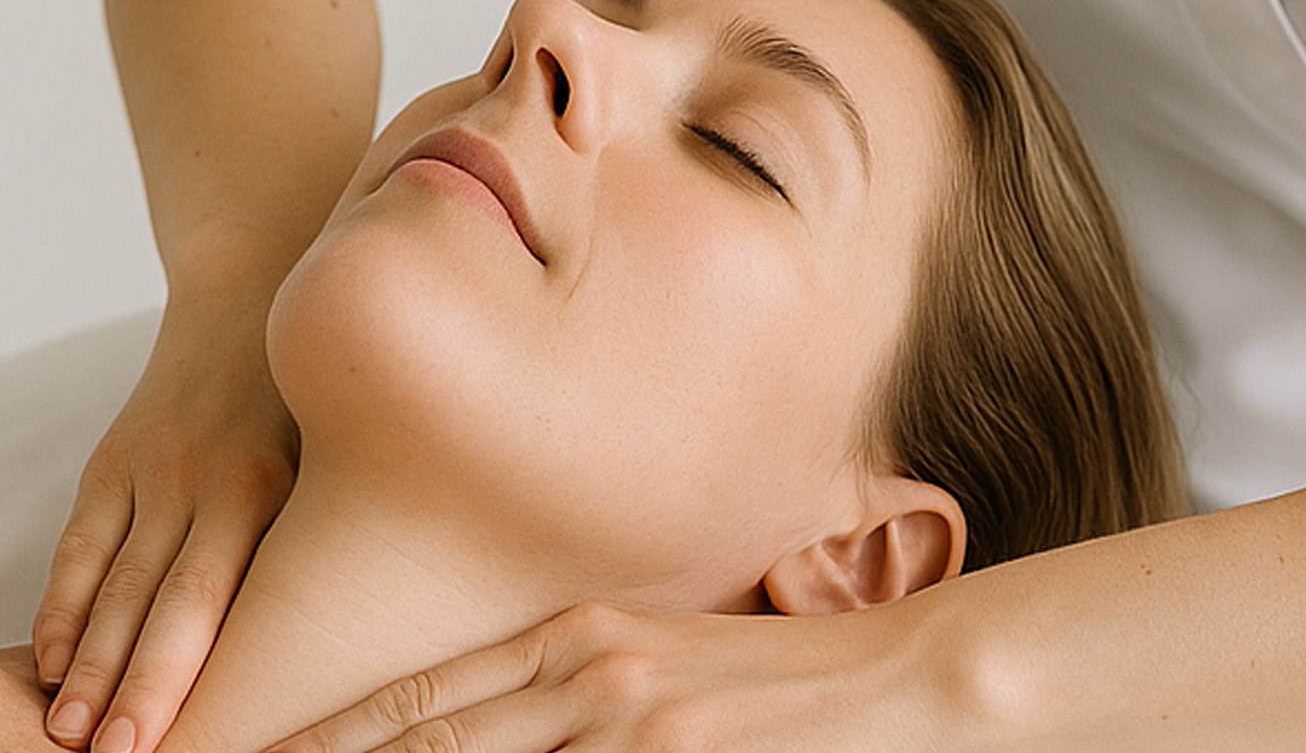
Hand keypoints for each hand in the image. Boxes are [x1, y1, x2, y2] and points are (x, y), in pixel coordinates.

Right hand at [32, 306, 296, 752]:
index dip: (189, 675)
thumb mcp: (335, 453)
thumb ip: (323, 530)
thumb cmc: (314, 393)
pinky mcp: (114, 460)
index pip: (215, 602)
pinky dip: (65, 601)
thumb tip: (333, 625)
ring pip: (112, 581)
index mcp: (262, 487)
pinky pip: (82, 542)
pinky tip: (53, 655)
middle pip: (157, 603)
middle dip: (136, 686)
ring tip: (69, 730)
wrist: (250, 293)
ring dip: (87, 660)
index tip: (182, 738)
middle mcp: (199, 482)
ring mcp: (148, 471)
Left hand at [264, 600, 961, 752]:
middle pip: (414, 742)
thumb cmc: (790, 684)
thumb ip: (581, 698)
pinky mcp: (671, 751)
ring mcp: (624, 718)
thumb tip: (516, 732)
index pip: (417, 703)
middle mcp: (585, 670)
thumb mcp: (669, 666)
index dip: (322, 741)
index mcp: (578, 639)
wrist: (909, 678)